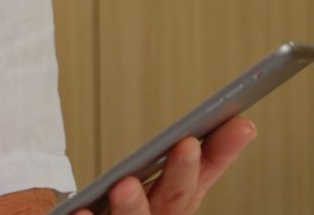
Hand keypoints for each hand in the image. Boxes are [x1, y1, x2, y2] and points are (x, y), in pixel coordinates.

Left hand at [76, 116, 256, 214]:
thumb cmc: (115, 207)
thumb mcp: (144, 180)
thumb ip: (173, 157)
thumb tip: (229, 118)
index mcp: (169, 202)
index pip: (201, 175)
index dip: (221, 153)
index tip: (242, 124)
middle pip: (174, 201)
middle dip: (182, 174)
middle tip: (187, 145)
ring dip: (133, 206)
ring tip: (124, 186)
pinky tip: (80, 211)